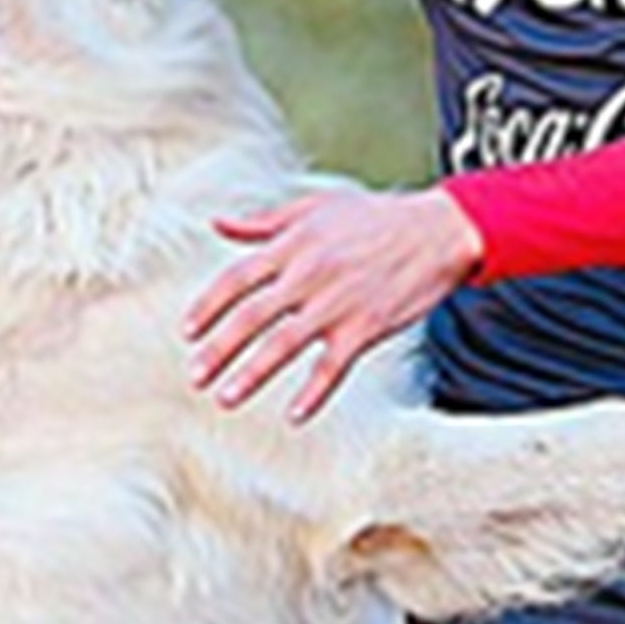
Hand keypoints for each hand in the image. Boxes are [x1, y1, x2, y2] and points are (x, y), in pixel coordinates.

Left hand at [184, 185, 483, 424]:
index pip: (236, 278)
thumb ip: (262, 222)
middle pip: (251, 316)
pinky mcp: (366, 327)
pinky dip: (313, 393)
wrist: (437, 231)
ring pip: (284, 345)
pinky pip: (333, 367)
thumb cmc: (375, 217)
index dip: (208, 306)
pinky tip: (293, 416)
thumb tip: (218, 223)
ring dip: (251, 375)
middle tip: (195, 376)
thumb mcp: (314, 207)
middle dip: (219, 348)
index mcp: (291, 244)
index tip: (187, 331)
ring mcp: (337, 303)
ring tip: (225, 397)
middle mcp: (308, 274)